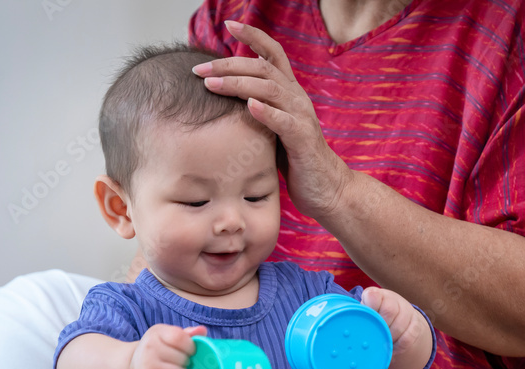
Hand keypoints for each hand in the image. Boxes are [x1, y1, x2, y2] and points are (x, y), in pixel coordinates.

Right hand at [130, 324, 206, 368]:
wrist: (136, 365)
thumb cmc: (160, 348)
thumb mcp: (169, 336)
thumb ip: (188, 334)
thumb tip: (202, 330)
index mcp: (157, 333)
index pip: (179, 338)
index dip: (190, 346)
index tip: (191, 351)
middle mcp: (149, 348)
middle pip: (181, 359)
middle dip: (188, 363)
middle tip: (184, 363)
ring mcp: (147, 367)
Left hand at [192, 21, 352, 220]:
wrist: (325, 187)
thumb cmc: (294, 159)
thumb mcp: (273, 127)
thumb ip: (256, 108)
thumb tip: (224, 98)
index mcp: (289, 91)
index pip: (273, 53)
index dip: (253, 36)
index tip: (229, 25)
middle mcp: (297, 98)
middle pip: (262, 67)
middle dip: (228, 65)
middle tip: (199, 69)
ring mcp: (301, 116)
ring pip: (269, 89)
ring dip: (238, 84)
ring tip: (211, 84)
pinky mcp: (302, 139)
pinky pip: (283, 121)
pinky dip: (265, 111)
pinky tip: (248, 105)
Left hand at [360, 287, 427, 361]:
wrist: (398, 318)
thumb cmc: (373, 319)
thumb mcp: (364, 316)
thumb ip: (356, 320)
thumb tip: (342, 336)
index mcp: (374, 296)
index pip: (373, 296)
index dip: (370, 308)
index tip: (366, 319)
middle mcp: (392, 300)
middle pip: (389, 310)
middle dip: (381, 327)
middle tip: (374, 338)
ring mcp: (406, 310)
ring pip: (400, 324)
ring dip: (390, 339)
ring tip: (381, 346)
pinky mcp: (416, 323)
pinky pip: (408, 337)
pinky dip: (398, 347)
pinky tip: (392, 350)